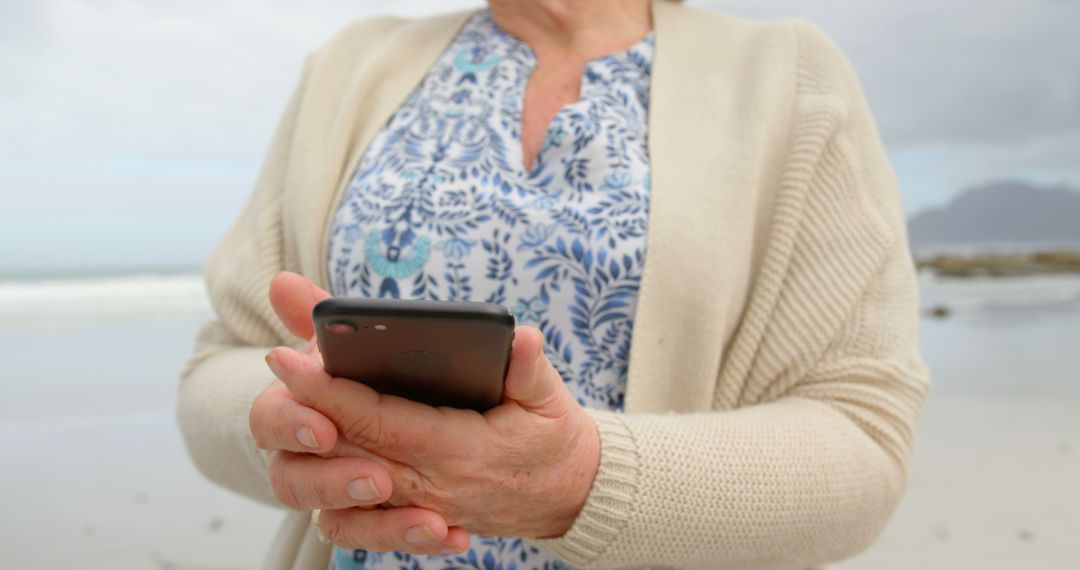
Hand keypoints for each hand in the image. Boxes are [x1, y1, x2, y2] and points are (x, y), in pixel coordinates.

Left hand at [260, 272, 600, 548]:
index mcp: (462, 450)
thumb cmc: (554, 439)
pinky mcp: (421, 518)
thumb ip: (529, 368)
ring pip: (348, 485)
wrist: (571, 498)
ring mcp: (423, 507)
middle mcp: (434, 485)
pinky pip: (363, 522)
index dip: (331, 389)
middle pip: (351, 448)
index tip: (290, 354)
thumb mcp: (550, 399)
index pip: (380, 419)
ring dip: (312, 453)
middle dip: (305, 409)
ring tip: (289, 411)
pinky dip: (333, 497)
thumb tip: (522, 338)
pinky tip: (314, 462)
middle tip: (275, 364)